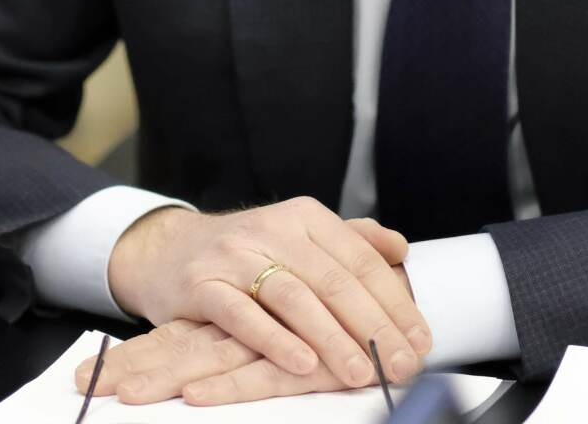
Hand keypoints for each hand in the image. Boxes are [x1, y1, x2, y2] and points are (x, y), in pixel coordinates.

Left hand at [76, 318, 343, 405]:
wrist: (402, 302)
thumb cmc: (342, 312)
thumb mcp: (294, 310)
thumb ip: (235, 342)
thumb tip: (241, 329)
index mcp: (242, 317)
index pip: (179, 337)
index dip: (135, 356)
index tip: (85, 377)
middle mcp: (254, 327)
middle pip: (184, 348)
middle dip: (133, 369)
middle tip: (81, 385)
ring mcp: (278, 341)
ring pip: (212, 359)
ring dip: (162, 376)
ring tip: (118, 394)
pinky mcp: (307, 360)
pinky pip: (262, 375)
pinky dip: (228, 387)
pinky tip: (194, 397)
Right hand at [105, 200, 428, 388]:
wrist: (168, 251)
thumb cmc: (245, 253)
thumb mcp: (297, 236)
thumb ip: (349, 241)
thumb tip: (399, 247)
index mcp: (304, 217)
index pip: (360, 259)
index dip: (393, 301)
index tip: (419, 337)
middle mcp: (272, 229)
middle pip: (332, 280)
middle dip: (372, 326)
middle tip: (399, 363)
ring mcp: (235, 256)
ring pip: (293, 297)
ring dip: (331, 338)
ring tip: (359, 370)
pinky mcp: (203, 284)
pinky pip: (242, 314)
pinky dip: (274, 340)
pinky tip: (301, 363)